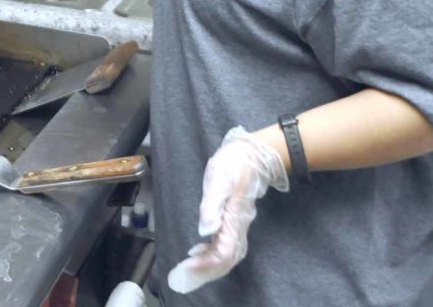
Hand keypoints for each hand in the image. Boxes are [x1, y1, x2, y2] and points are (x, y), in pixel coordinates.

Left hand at [167, 127, 288, 293]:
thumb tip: (205, 230)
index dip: (204, 266)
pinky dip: (211, 255)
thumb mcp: (219, 178)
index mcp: (234, 219)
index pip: (222, 253)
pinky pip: (225, 247)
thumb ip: (212, 204)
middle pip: (224, 261)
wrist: (252, 155)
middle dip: (203, 273)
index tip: (185, 270)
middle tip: (180, 278)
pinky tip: (197, 252)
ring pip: (226, 256)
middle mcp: (238, 228)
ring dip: (206, 267)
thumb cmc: (234, 164)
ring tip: (186, 270)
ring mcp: (237, 226)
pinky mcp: (234, 222)